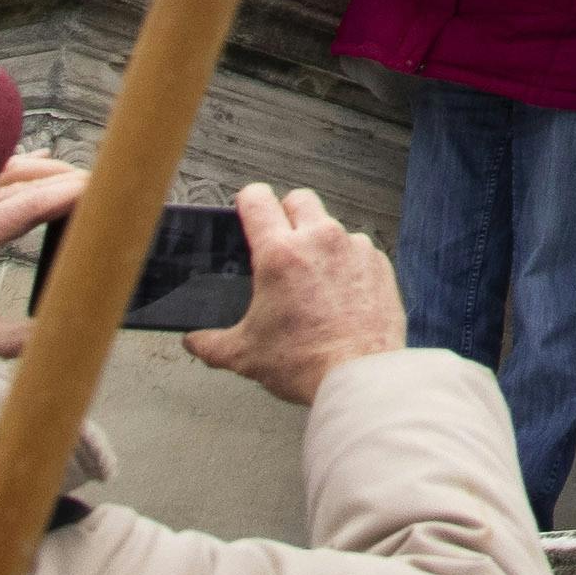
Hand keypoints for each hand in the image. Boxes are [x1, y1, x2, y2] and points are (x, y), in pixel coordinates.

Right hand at [192, 183, 399, 406]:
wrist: (358, 375)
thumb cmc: (307, 362)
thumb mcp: (244, 354)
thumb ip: (211, 344)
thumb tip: (195, 341)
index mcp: (281, 254)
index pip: (257, 200)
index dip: (247, 200)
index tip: (246, 208)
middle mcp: (320, 240)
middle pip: (298, 199)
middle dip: (285, 214)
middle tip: (279, 244)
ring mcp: (354, 248)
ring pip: (331, 225)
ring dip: (319, 243)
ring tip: (311, 279)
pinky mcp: (379, 262)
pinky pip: (358, 249)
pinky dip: (347, 263)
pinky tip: (339, 293)